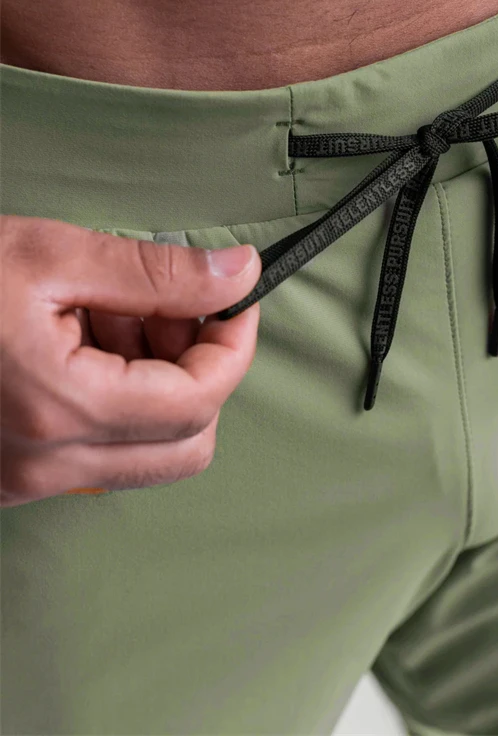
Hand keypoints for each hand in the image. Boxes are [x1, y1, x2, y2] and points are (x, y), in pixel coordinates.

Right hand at [0, 215, 260, 506]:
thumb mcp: (46, 256)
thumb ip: (154, 273)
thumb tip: (238, 274)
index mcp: (59, 406)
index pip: (200, 397)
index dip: (233, 344)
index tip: (235, 300)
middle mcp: (47, 463)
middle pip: (188, 439)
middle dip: (199, 370)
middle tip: (170, 312)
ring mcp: (29, 480)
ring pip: (152, 451)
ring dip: (160, 385)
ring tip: (112, 319)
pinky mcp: (14, 478)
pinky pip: (105, 453)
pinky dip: (121, 402)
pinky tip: (85, 346)